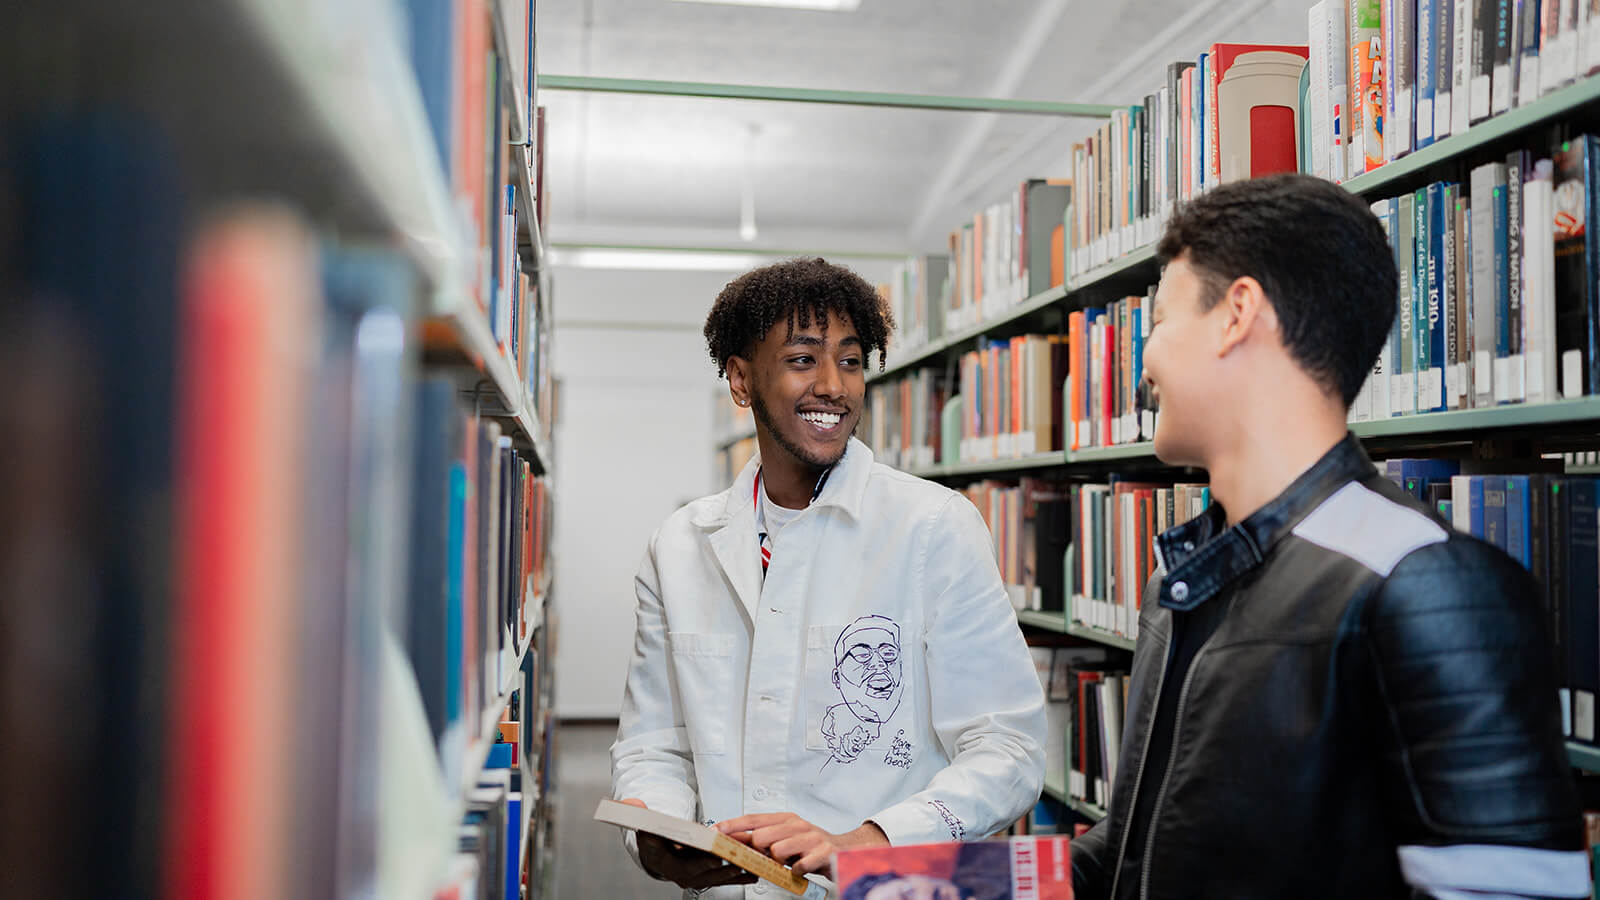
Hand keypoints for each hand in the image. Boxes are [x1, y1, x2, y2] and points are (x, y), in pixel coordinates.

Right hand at [619, 799, 758, 889]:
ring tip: (756, 860)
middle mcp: (682, 876)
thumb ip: (636, 813)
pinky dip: (742, 876)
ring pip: (720, 876)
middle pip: (708, 871)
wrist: (656, 855)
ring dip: (739, 869)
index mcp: (666, 863)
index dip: (700, 858)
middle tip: (744, 854)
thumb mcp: (641, 824)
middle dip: (727, 863)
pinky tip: (757, 872)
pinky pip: (727, 879)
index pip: (685, 863)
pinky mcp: (708, 879)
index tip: (716, 852)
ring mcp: (696, 879)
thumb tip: (633, 804)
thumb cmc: (652, 838)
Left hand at [717, 812, 888, 877]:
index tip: (715, 831)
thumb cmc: (809, 846)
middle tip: (766, 858)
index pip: (753, 819)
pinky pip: (798, 866)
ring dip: (778, 863)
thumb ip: (762, 838)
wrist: (844, 851)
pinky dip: (796, 872)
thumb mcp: (785, 838)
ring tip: (788, 863)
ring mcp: (810, 837)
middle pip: (761, 836)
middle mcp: (797, 824)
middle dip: (758, 851)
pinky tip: (801, 869)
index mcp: (785, 818)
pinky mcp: (822, 852)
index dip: (732, 825)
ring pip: (777, 851)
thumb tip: (733, 839)